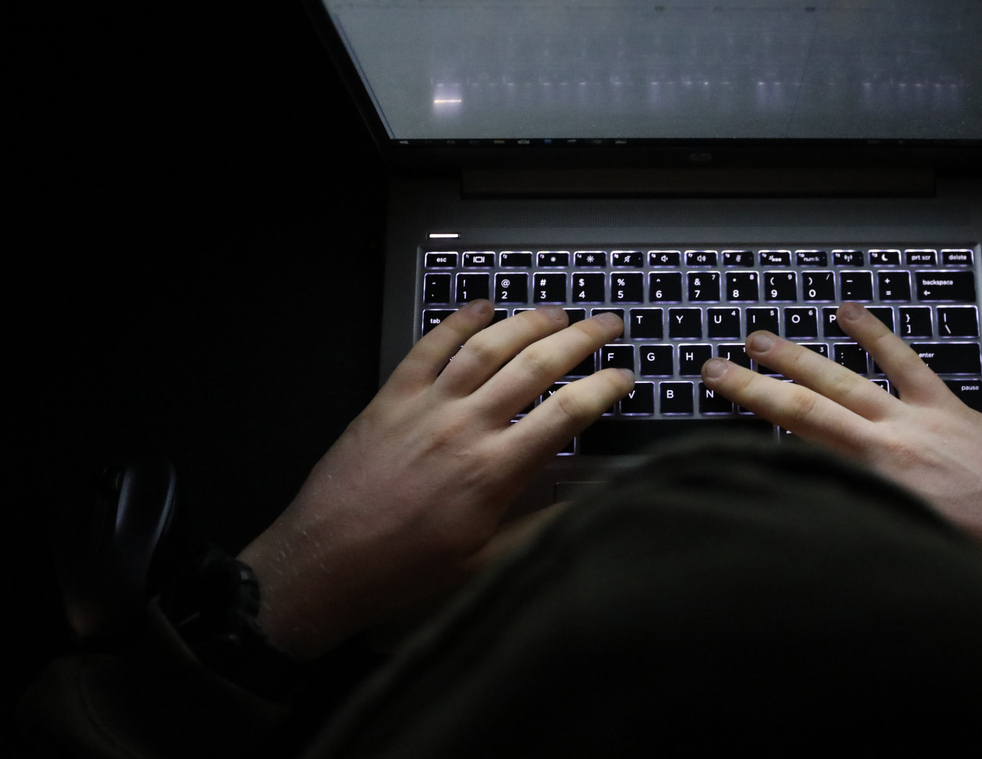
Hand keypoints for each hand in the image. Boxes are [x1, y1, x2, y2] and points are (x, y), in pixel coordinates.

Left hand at [238, 301, 631, 658]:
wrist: (325, 564)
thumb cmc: (405, 572)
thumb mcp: (486, 562)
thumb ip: (541, 527)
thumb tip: (589, 504)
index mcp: (496, 471)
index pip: (568, 413)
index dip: (605, 387)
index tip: (626, 376)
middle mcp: (466, 427)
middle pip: (536, 365)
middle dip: (581, 339)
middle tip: (609, 324)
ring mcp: (426, 407)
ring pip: (487, 346)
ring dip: (528, 322)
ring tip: (558, 312)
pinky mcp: (390, 399)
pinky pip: (429, 347)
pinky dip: (457, 321)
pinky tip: (481, 308)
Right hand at [701, 302, 981, 596]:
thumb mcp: (913, 555)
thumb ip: (863, 525)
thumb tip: (819, 513)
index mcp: (877, 488)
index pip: (796, 447)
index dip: (750, 424)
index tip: (715, 410)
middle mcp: (889, 448)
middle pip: (806, 406)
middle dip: (755, 385)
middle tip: (716, 365)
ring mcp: (921, 422)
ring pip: (847, 378)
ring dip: (801, 356)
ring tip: (761, 337)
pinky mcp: (952, 410)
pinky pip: (905, 363)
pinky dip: (876, 335)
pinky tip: (850, 313)